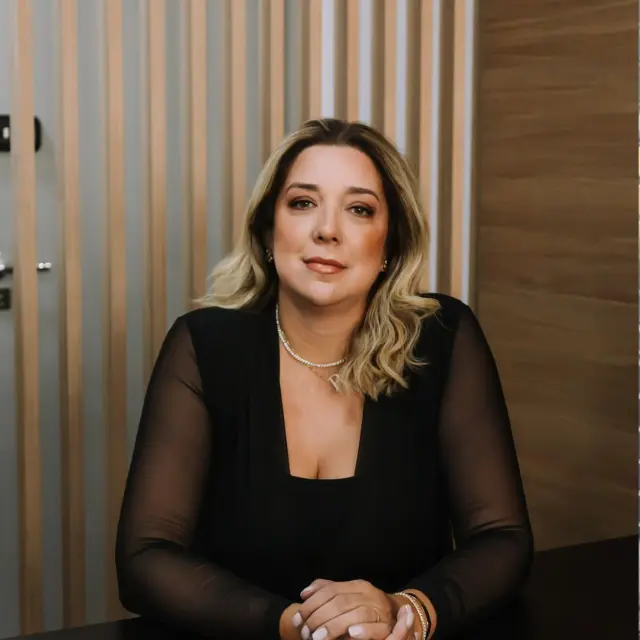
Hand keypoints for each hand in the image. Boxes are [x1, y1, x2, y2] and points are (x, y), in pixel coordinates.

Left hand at [291, 579, 413, 639]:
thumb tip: (304, 593)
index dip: (312, 604)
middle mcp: (369, 593)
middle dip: (319, 617)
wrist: (398, 616)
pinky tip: (350, 634)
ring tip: (318, 637)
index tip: (298, 618)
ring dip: (334, 625)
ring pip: (355, 613)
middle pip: (340, 601)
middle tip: (305, 631)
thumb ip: (327, 592)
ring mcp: (379, 608)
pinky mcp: (388, 625)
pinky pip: (376, 626)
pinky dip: (363, 630)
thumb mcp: (347, 598)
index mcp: (357, 585)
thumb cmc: (365, 609)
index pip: (331, 590)